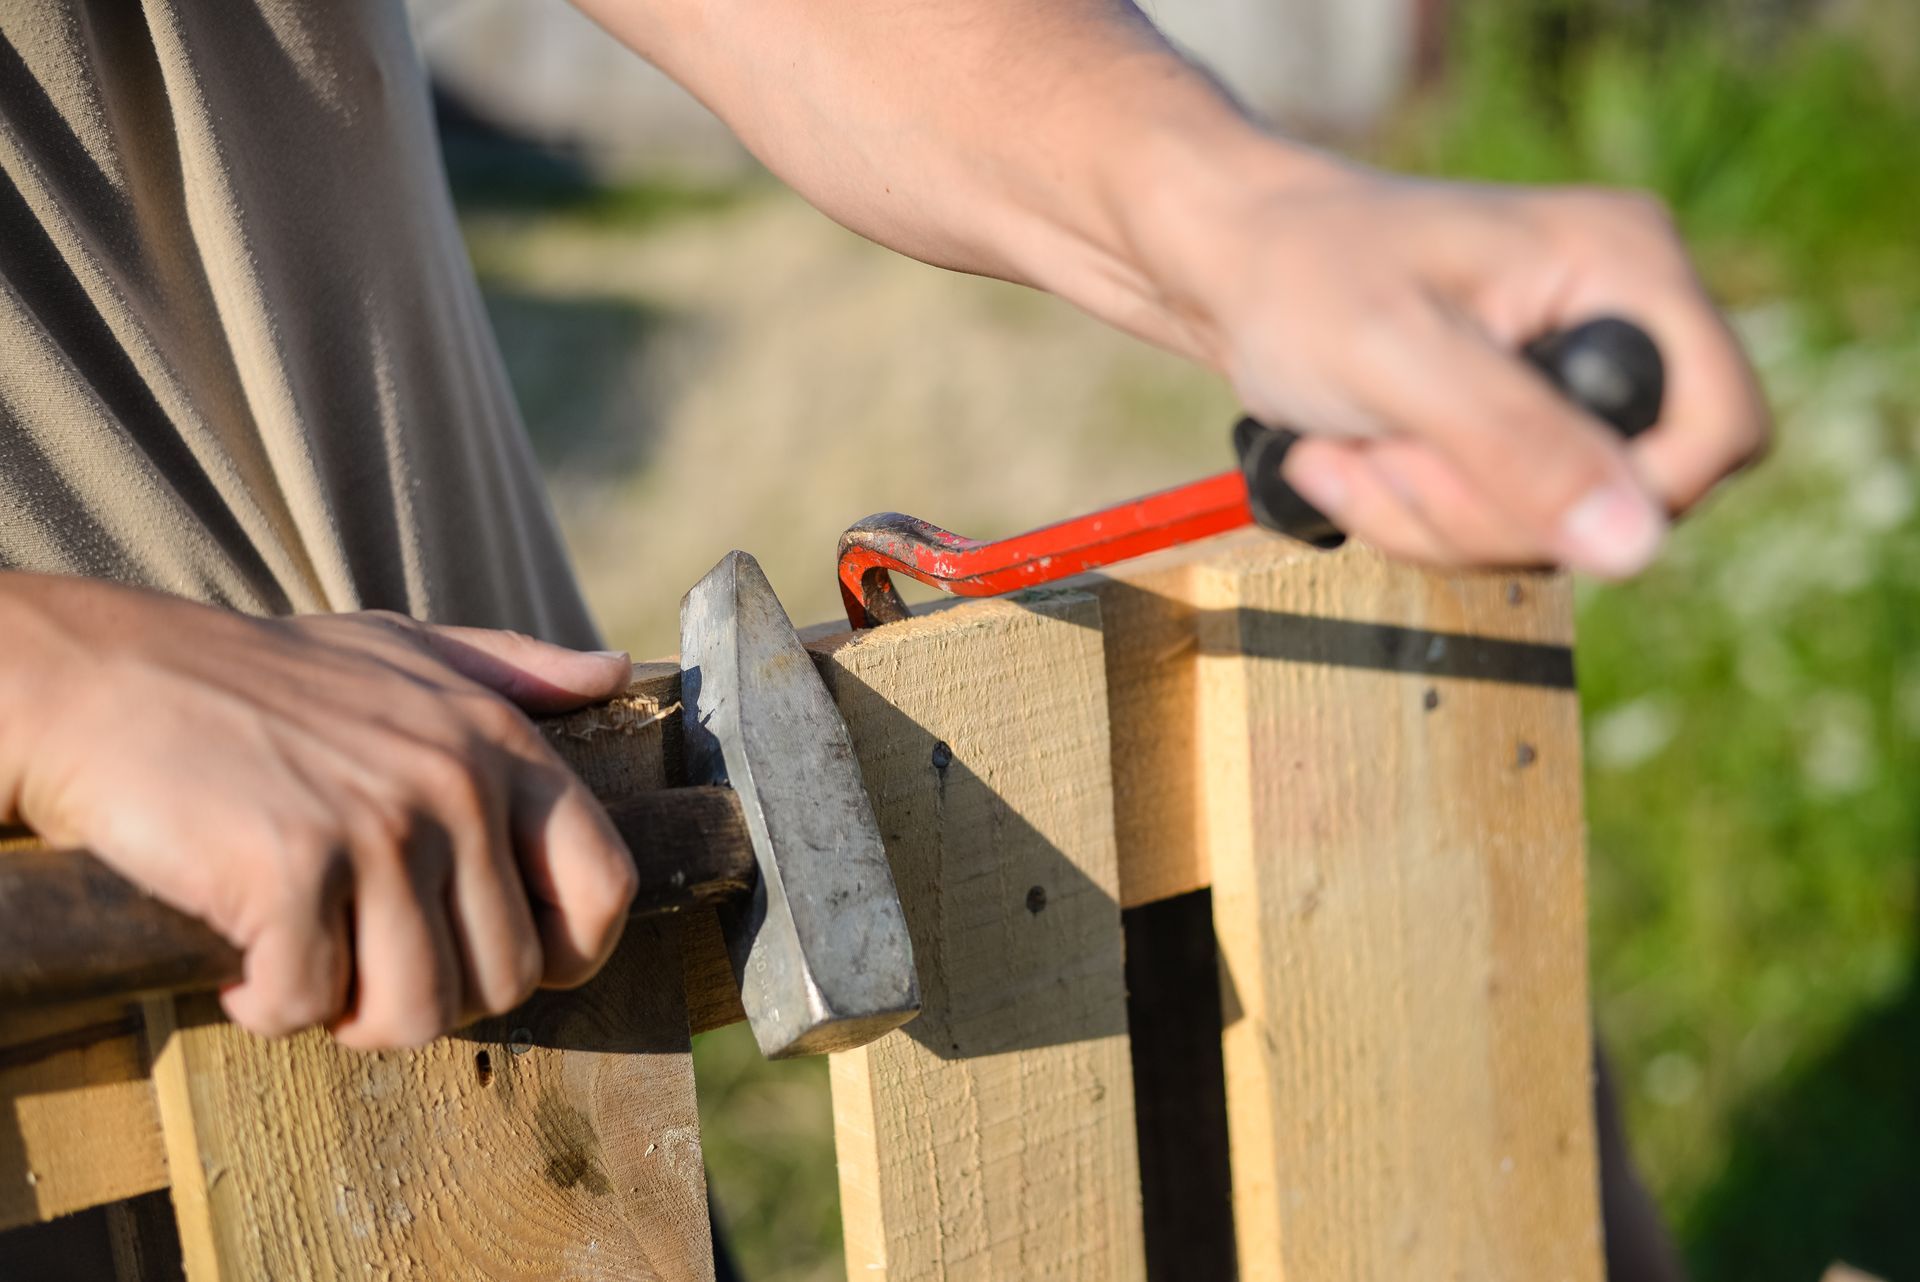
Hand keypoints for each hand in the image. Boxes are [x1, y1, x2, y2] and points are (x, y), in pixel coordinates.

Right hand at [0, 575, 638, 1048]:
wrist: (109, 675)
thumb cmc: (263, 677)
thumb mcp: (406, 649)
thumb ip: (514, 667)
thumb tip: (613, 672)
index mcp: (500, 743)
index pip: (606, 886)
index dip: (568, 954)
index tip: (496, 961)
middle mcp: (456, 784)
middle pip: (507, 977)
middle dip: (434, 995)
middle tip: (360, 959)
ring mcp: (378, 827)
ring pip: (420, 1012)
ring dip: (350, 1014)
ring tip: (304, 959)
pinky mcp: (292, 869)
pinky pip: (308, 1005)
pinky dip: (264, 1002)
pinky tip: (239, 952)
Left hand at [1167, 164, 1768, 576]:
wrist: (1217, 267)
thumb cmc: (1297, 277)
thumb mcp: (1400, 359)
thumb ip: (1518, 446)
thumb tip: (1635, 545)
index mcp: (1623, 269)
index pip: (1721, 427)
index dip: (1636, 495)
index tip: (1514, 494)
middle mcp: (1611, 321)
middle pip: (1626, 503)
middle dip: (1483, 508)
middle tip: (1382, 452)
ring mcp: (1560, 381)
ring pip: (1550, 532)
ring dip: (1428, 517)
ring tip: (1348, 447)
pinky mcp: (1507, 427)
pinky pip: (1495, 528)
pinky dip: (1410, 515)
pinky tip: (1349, 458)